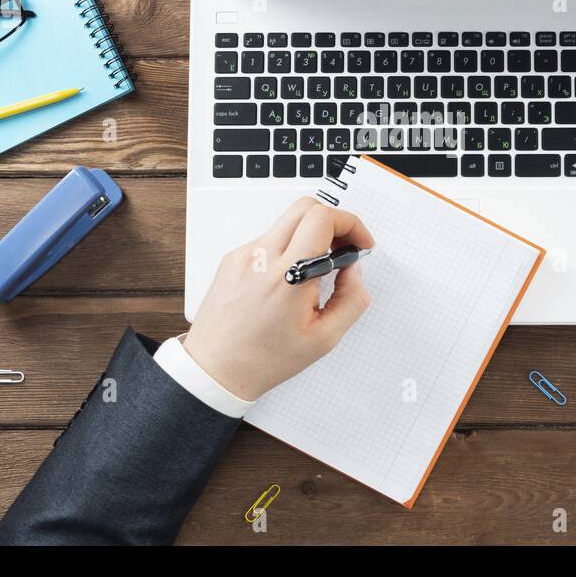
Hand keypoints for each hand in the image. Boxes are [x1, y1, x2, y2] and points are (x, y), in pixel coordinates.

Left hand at [183, 197, 375, 400]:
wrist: (216, 369)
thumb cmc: (263, 359)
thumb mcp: (324, 339)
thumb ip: (351, 300)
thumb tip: (353, 270)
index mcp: (289, 278)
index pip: (323, 219)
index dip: (351, 224)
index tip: (359, 243)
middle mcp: (263, 259)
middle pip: (306, 207)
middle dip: (334, 221)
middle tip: (342, 248)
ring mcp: (244, 255)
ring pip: (287, 222)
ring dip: (310, 236)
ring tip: (314, 270)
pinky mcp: (232, 258)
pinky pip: (268, 240)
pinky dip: (287, 250)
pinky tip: (287, 280)